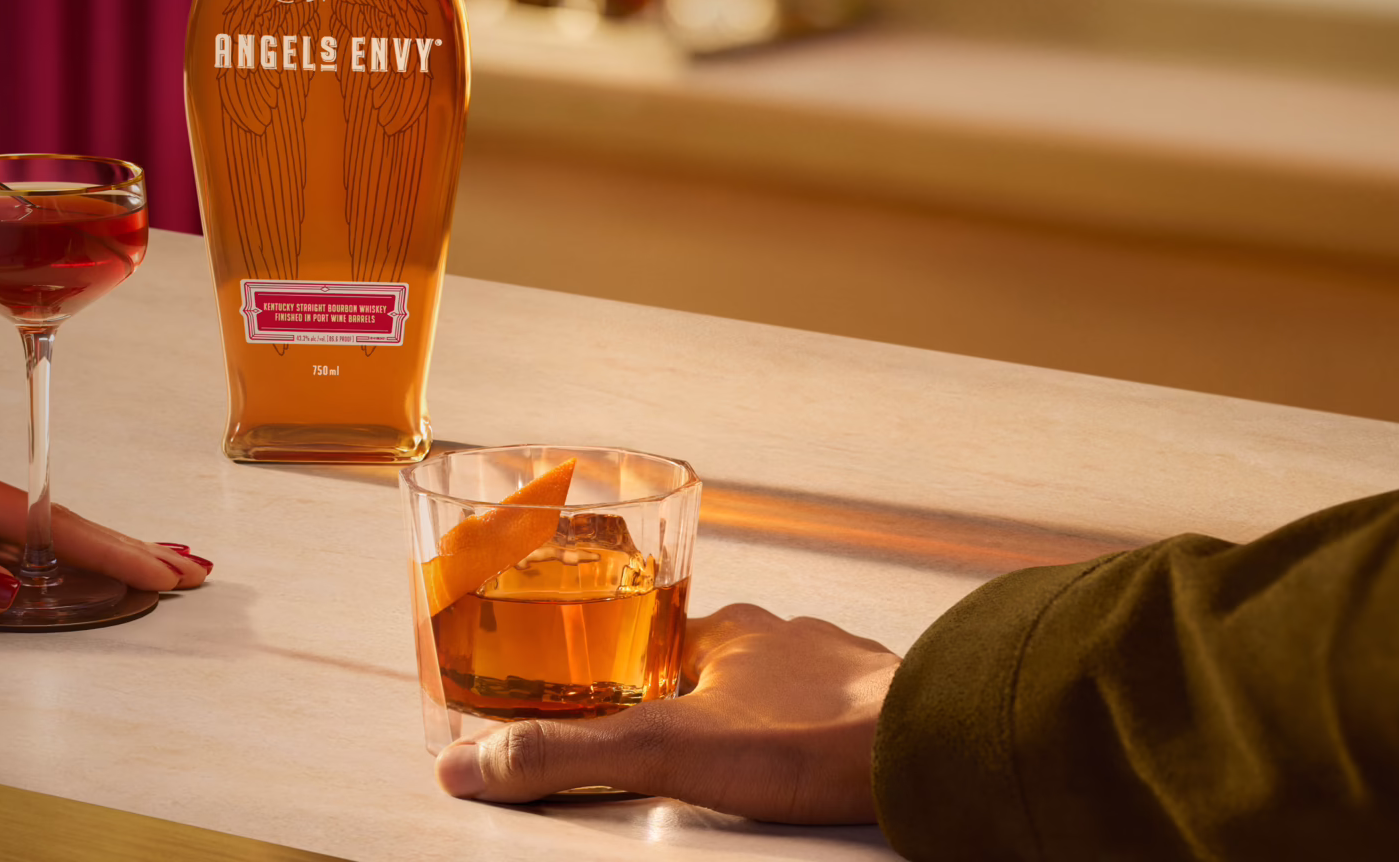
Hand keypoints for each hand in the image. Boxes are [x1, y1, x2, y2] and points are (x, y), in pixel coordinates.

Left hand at [0, 448, 209, 613]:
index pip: (50, 525)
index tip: (166, 570)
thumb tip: (11, 596)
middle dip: (124, 547)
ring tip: (152, 567)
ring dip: (92, 554)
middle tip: (189, 569)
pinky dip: (44, 561)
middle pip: (56, 527)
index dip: (113, 550)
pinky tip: (70, 572)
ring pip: (31, 539)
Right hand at [436, 603, 899, 822]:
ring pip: (779, 685)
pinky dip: (815, 734)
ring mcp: (841, 667)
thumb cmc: (811, 740)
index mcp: (724, 631)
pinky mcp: (884, 705)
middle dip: (687, 695)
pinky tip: (808, 768)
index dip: (619, 660)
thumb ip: (564, 757)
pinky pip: (837, 711)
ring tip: (737, 762)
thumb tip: (468, 766)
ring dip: (754, 715)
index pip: (651, 633)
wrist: (931, 749)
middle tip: (665, 739)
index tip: (596, 688)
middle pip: (715, 661)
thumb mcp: (662, 752)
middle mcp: (784, 635)